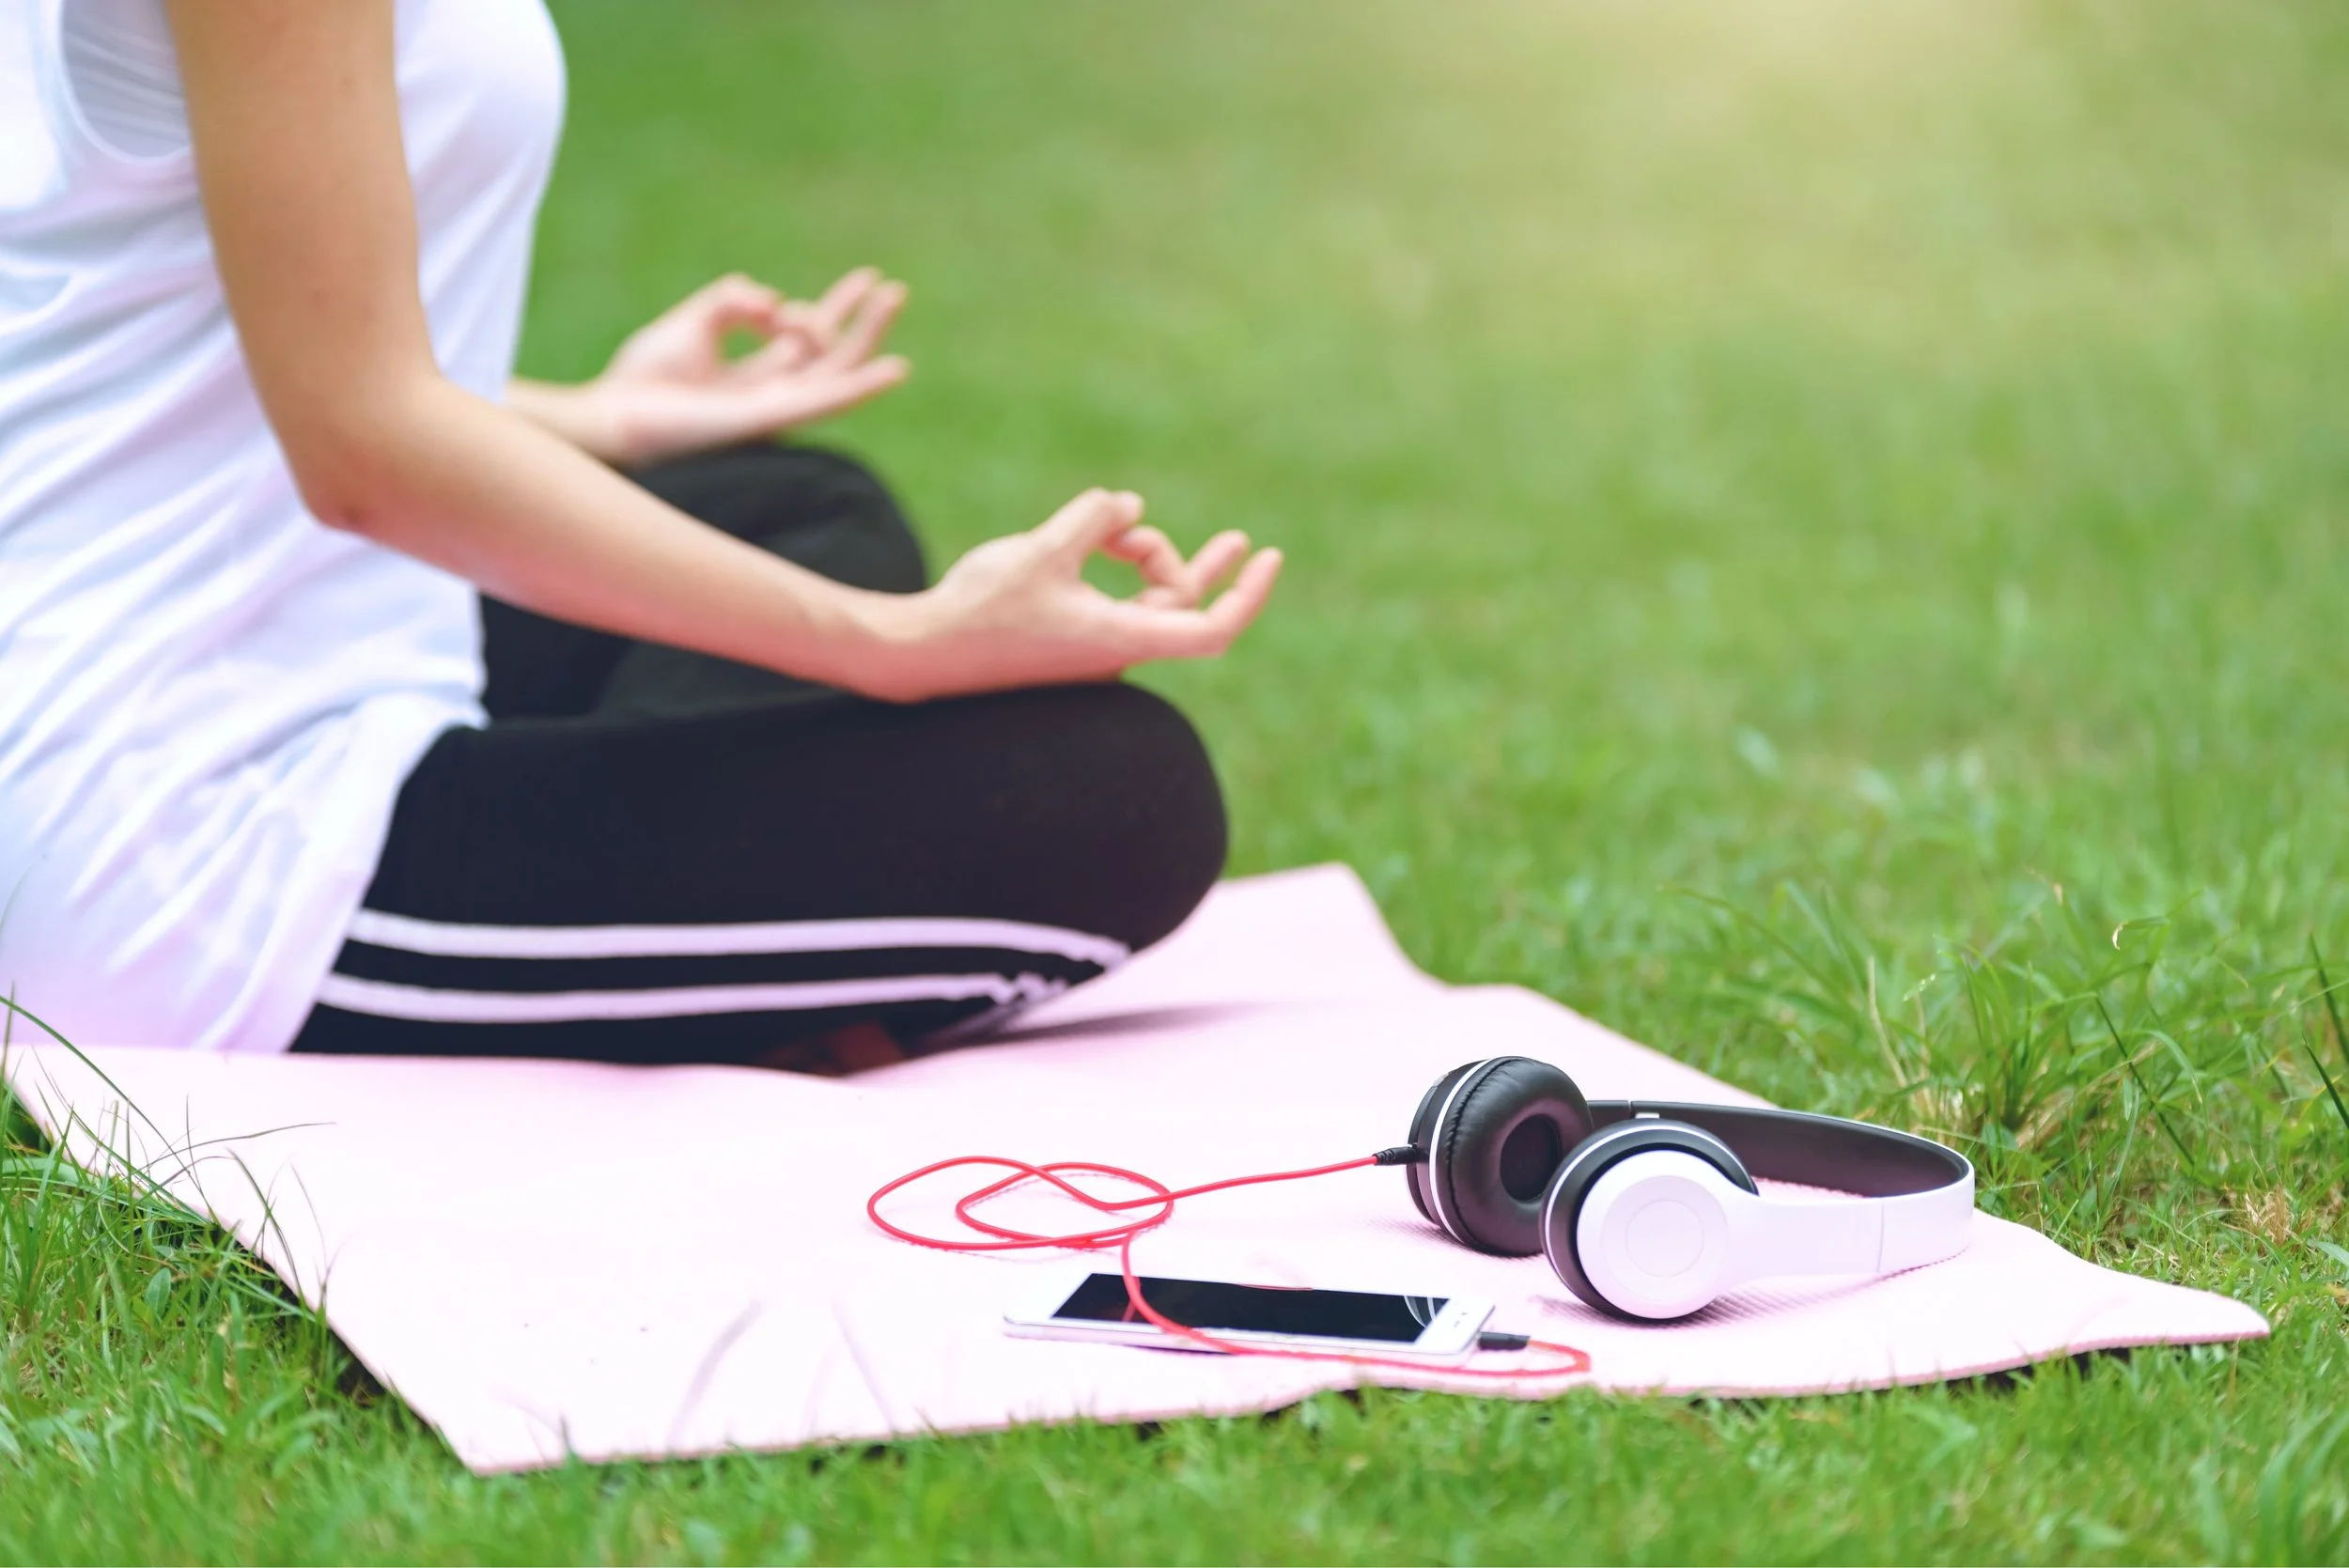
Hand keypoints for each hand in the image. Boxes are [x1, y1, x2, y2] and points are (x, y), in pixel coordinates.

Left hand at [580, 268, 908, 464]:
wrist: (616, 414)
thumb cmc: (646, 375)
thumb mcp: (693, 321)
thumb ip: (733, 301)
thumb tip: (771, 299)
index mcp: (758, 377)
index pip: (812, 341)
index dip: (837, 306)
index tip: (861, 278)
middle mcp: (775, 396)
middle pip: (835, 359)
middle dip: (865, 322)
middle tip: (893, 288)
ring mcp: (776, 410)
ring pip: (838, 374)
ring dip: (869, 336)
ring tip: (894, 297)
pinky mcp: (770, 418)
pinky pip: (825, 401)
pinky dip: (861, 386)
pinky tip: (894, 369)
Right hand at [864, 490, 1282, 701]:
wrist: (922, 654)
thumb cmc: (979, 608)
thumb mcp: (1043, 549)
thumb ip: (1094, 520)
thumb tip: (1130, 505)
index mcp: (1121, 640)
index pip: (1212, 628)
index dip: (1247, 595)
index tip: (1267, 557)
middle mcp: (1115, 653)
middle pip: (1179, 604)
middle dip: (1184, 561)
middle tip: (1205, 535)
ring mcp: (1092, 651)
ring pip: (1147, 602)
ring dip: (1143, 557)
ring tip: (1112, 522)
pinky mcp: (1068, 642)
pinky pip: (1115, 603)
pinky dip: (1116, 570)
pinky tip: (1099, 538)